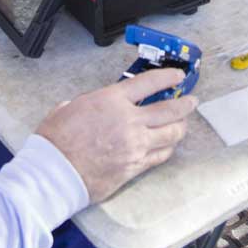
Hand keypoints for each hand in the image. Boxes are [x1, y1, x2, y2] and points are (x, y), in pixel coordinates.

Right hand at [36, 68, 197, 202]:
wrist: (55, 172)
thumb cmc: (57, 141)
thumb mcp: (70, 107)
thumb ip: (88, 102)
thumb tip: (91, 106)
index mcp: (112, 100)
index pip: (149, 83)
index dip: (168, 77)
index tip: (178, 76)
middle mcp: (129, 121)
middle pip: (169, 109)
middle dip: (185, 103)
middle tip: (191, 101)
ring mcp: (136, 145)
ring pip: (171, 134)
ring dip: (181, 127)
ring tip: (183, 124)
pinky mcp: (135, 166)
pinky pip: (161, 156)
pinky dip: (168, 149)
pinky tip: (169, 146)